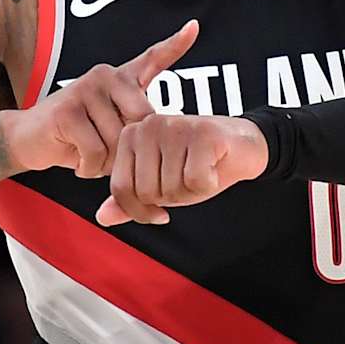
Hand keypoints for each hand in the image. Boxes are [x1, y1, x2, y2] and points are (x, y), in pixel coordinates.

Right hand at [1, 20, 198, 178]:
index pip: (153, 59)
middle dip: (127, 150)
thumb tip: (161, 141)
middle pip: (142, 121)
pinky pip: (95, 151)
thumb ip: (134, 131)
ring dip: (104, 163)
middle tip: (104, 152)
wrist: (28, 139)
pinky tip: (76, 159)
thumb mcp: (111, 131)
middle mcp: (106, 75)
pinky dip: (87, 167)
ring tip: (86, 153)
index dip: (175, 44)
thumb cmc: (78, 138)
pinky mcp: (68, 109)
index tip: (194, 27)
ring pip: (117, 142)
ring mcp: (86, 88)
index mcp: (122, 79)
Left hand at [96, 114, 268, 225]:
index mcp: (130, 135)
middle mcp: (148, 126)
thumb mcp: (159, 185)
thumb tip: (102, 217)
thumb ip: (130, 199)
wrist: (242, 147)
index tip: (160, 209)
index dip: (141, 210)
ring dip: (192, 192)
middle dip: (172, 198)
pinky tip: (214, 169)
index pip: (121, 189)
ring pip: (172, 189)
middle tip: (188, 178)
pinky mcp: (203, 133)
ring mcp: (175, 126)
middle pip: (147, 192)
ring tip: (202, 171)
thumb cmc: (197, 164)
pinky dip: (208, 184)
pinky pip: (196, 181)